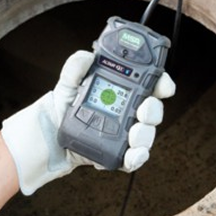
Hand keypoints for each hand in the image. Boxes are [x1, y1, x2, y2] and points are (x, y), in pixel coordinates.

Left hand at [0, 50, 175, 195]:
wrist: (51, 132)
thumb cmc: (64, 105)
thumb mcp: (69, 82)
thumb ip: (76, 67)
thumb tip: (86, 57)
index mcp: (123, 92)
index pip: (151, 86)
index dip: (162, 84)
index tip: (164, 86)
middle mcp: (129, 112)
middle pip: (153, 111)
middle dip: (154, 111)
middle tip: (143, 110)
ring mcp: (125, 134)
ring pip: (146, 135)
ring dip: (145, 135)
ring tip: (133, 133)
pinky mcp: (118, 153)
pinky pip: (133, 158)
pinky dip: (136, 158)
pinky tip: (130, 155)